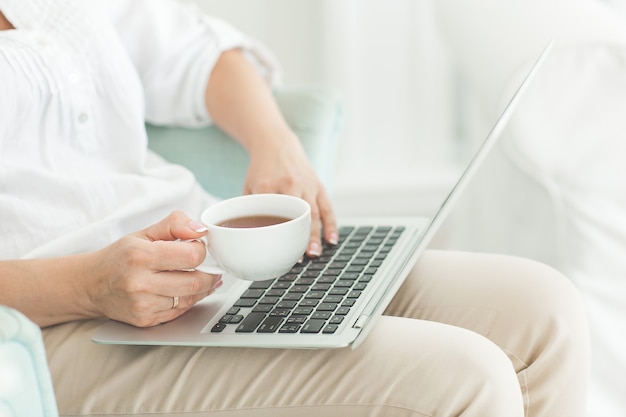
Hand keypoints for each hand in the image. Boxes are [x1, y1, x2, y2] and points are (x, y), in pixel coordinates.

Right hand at [85, 211, 221, 326]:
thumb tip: (200, 230)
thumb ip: (175, 224)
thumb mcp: (145, 233)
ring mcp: (143, 305)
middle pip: (195, 282)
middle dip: (209, 274)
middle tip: (209, 267)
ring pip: (190, 299)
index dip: (201, 251)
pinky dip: (188, 300)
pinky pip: (180, 312)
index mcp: (141, 256)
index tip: (197, 248)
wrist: (91, 285)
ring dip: (202, 288)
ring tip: (198, 277)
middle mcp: (140, 283)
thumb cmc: (121, 256)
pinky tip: (184, 290)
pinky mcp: (145, 320)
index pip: (191, 256)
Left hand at [243, 131, 338, 256]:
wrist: (276, 143)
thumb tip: (243, 239)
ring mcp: (306, 185)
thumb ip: (247, 210)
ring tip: (316, 253)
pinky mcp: (318, 185)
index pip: (273, 214)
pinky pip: (327, 207)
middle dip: (303, 237)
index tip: (281, 251)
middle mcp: (289, 185)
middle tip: (305, 257)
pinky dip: (331, 224)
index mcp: (268, 186)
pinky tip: (332, 239)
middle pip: (299, 215)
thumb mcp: (248, 187)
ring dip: (317, 235)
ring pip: (314, 213)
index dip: (279, 235)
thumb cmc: (261, 169)